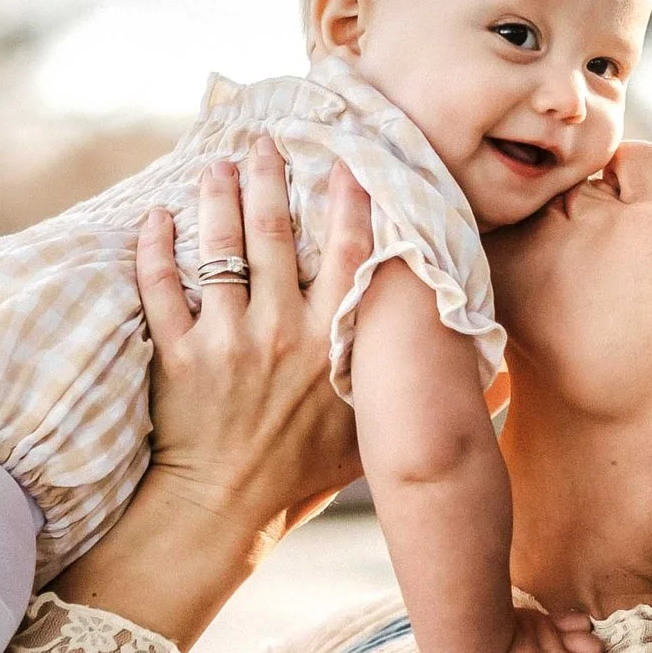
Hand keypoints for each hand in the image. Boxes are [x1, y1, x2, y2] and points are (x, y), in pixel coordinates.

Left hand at [53, 142, 372, 647]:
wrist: (226, 510)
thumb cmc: (301, 475)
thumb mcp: (368, 433)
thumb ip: (412, 392)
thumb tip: (496, 382)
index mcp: (330, 345)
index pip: (346, 255)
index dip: (349, 203)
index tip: (348, 161)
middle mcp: (280, 333)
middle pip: (273, 235)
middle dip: (270, 179)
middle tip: (265, 141)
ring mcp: (226, 340)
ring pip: (219, 251)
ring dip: (217, 199)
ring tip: (218, 165)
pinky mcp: (179, 355)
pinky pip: (160, 290)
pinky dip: (155, 249)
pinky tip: (156, 218)